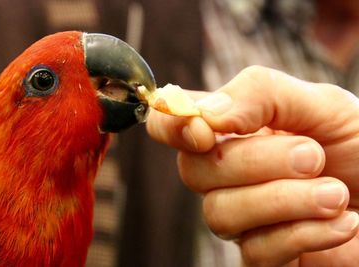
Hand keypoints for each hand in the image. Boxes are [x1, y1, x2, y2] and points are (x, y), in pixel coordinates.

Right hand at [147, 66, 358, 266]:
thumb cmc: (356, 143)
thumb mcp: (319, 103)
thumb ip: (260, 94)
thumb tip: (207, 115)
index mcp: (230, 130)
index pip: (169, 124)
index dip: (171, 126)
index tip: (205, 131)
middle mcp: (226, 174)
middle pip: (195, 171)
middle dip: (255, 162)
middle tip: (312, 155)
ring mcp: (242, 216)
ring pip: (220, 214)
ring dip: (284, 199)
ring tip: (334, 192)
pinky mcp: (262, 256)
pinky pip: (255, 251)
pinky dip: (303, 232)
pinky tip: (341, 222)